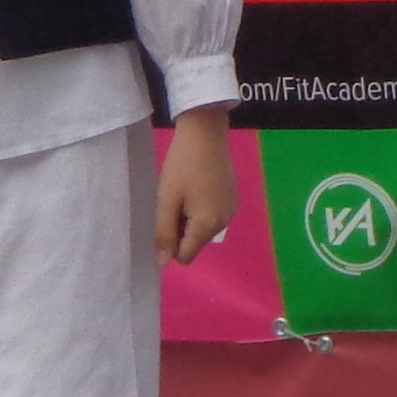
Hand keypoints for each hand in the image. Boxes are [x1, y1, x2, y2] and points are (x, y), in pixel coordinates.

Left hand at [156, 106, 236, 264]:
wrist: (206, 133)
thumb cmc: (182, 165)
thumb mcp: (167, 199)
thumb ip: (164, 233)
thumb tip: (163, 263)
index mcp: (207, 225)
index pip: (186, 256)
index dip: (171, 244)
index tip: (164, 220)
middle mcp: (224, 222)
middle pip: (196, 243)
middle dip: (181, 230)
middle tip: (173, 202)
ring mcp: (231, 210)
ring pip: (204, 230)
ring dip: (191, 219)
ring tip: (184, 193)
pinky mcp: (233, 198)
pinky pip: (214, 216)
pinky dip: (202, 209)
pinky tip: (197, 187)